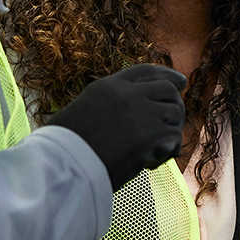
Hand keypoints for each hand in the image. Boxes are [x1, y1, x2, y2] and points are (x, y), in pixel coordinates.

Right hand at [48, 64, 186, 189]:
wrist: (58, 167)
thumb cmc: (61, 150)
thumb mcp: (81, 114)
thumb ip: (105, 109)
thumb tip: (123, 121)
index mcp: (107, 86)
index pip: (145, 72)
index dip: (167, 75)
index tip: (181, 82)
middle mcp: (127, 94)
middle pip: (168, 90)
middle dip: (175, 107)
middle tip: (173, 126)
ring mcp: (140, 112)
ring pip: (174, 113)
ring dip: (171, 132)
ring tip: (155, 151)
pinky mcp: (149, 134)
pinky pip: (174, 138)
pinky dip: (168, 151)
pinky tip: (151, 163)